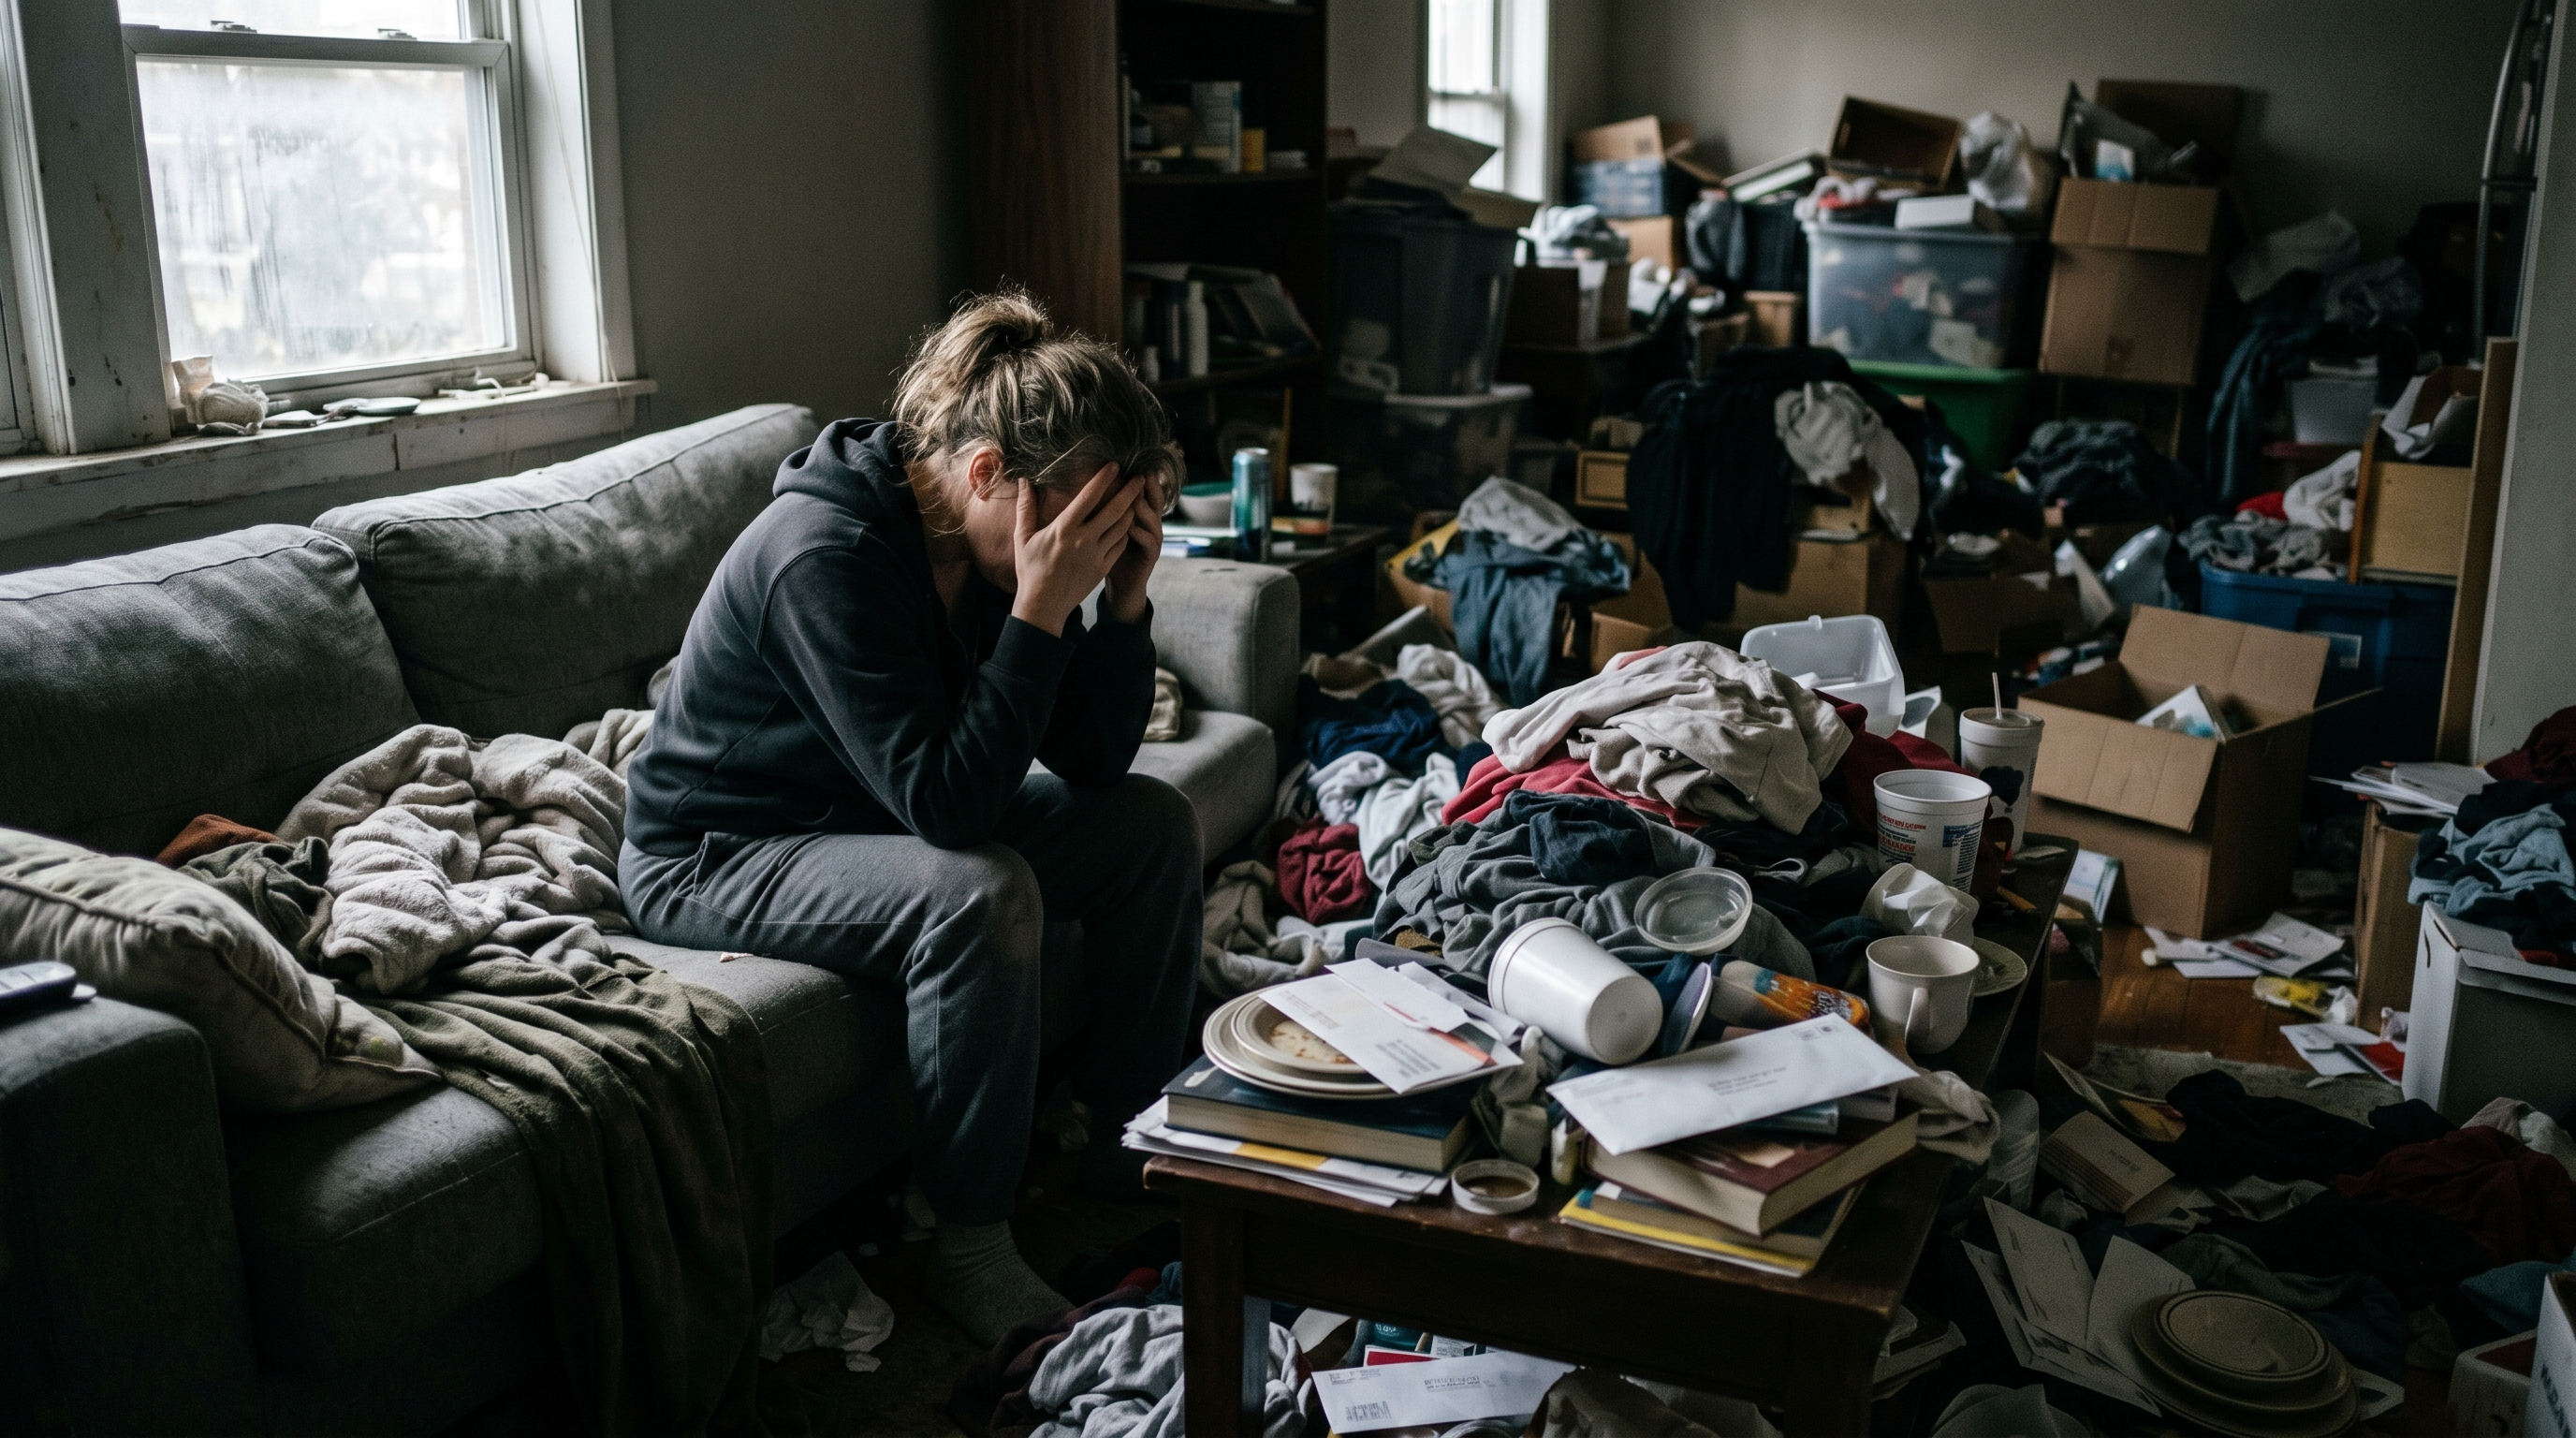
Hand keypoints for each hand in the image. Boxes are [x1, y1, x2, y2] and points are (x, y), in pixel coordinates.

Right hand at [1011, 463, 1141, 635]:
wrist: (1043, 604)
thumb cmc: (1030, 569)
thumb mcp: (1023, 537)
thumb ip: (1026, 507)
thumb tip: (1023, 481)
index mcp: (1064, 528)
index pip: (1089, 496)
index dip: (1104, 478)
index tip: (1115, 465)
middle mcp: (1084, 540)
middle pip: (1115, 510)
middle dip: (1130, 491)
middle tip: (1141, 478)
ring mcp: (1096, 555)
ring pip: (1122, 527)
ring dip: (1131, 511)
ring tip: (1137, 499)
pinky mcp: (1103, 568)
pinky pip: (1120, 545)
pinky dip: (1125, 532)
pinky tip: (1126, 525)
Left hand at [1103, 473, 1163, 624]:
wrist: (1122, 584)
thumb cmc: (1109, 553)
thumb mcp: (1105, 528)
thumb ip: (1100, 507)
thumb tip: (1081, 484)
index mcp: (1138, 514)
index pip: (1141, 490)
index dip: (1139, 477)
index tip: (1130, 462)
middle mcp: (1148, 523)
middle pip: (1154, 500)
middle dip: (1149, 487)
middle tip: (1142, 474)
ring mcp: (1151, 539)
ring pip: (1153, 520)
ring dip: (1145, 509)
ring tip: (1135, 499)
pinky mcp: (1150, 556)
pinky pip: (1149, 542)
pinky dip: (1141, 534)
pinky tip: (1131, 527)